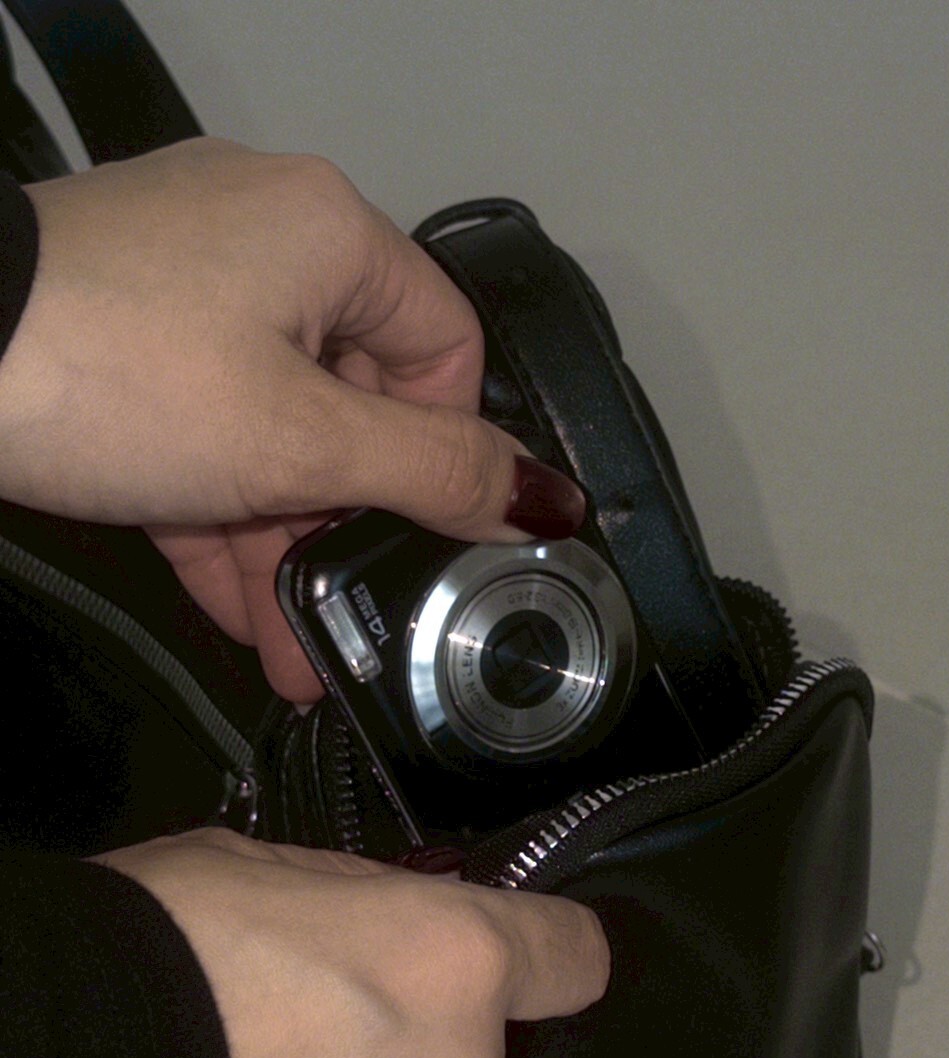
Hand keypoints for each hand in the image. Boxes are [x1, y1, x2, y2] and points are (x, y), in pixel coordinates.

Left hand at [0, 140, 583, 698]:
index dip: (443, 453)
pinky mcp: (126, 340)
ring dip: (286, 545)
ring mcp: (187, 291)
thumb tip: (552, 501)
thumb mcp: (302, 442)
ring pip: (274, 432)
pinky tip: (240, 617)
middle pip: (355, 403)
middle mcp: (266, 244)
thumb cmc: (117, 375)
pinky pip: (205, 435)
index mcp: (330, 235)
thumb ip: (434, 474)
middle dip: (351, 529)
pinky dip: (224, 518)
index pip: (444, 347)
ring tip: (297, 653)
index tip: (421, 535)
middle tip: (364, 618)